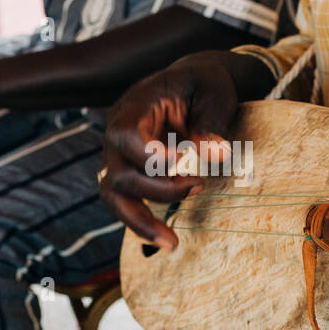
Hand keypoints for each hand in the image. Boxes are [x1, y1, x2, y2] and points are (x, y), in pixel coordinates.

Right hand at [100, 54, 240, 249]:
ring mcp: (119, 155)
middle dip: (157, 190)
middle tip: (199, 187)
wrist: (195, 85)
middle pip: (118, 173)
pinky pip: (125, 202)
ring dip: (140, 222)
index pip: (125, 135)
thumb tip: (216, 156)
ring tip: (172, 244)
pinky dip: (142, 222)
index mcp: (134, 106)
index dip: (150, 156)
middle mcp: (117, 133)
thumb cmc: (204, 85)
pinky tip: (166, 238)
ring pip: (112, 195)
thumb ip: (211, 123)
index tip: (185, 162)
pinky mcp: (129, 172)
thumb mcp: (214, 94)